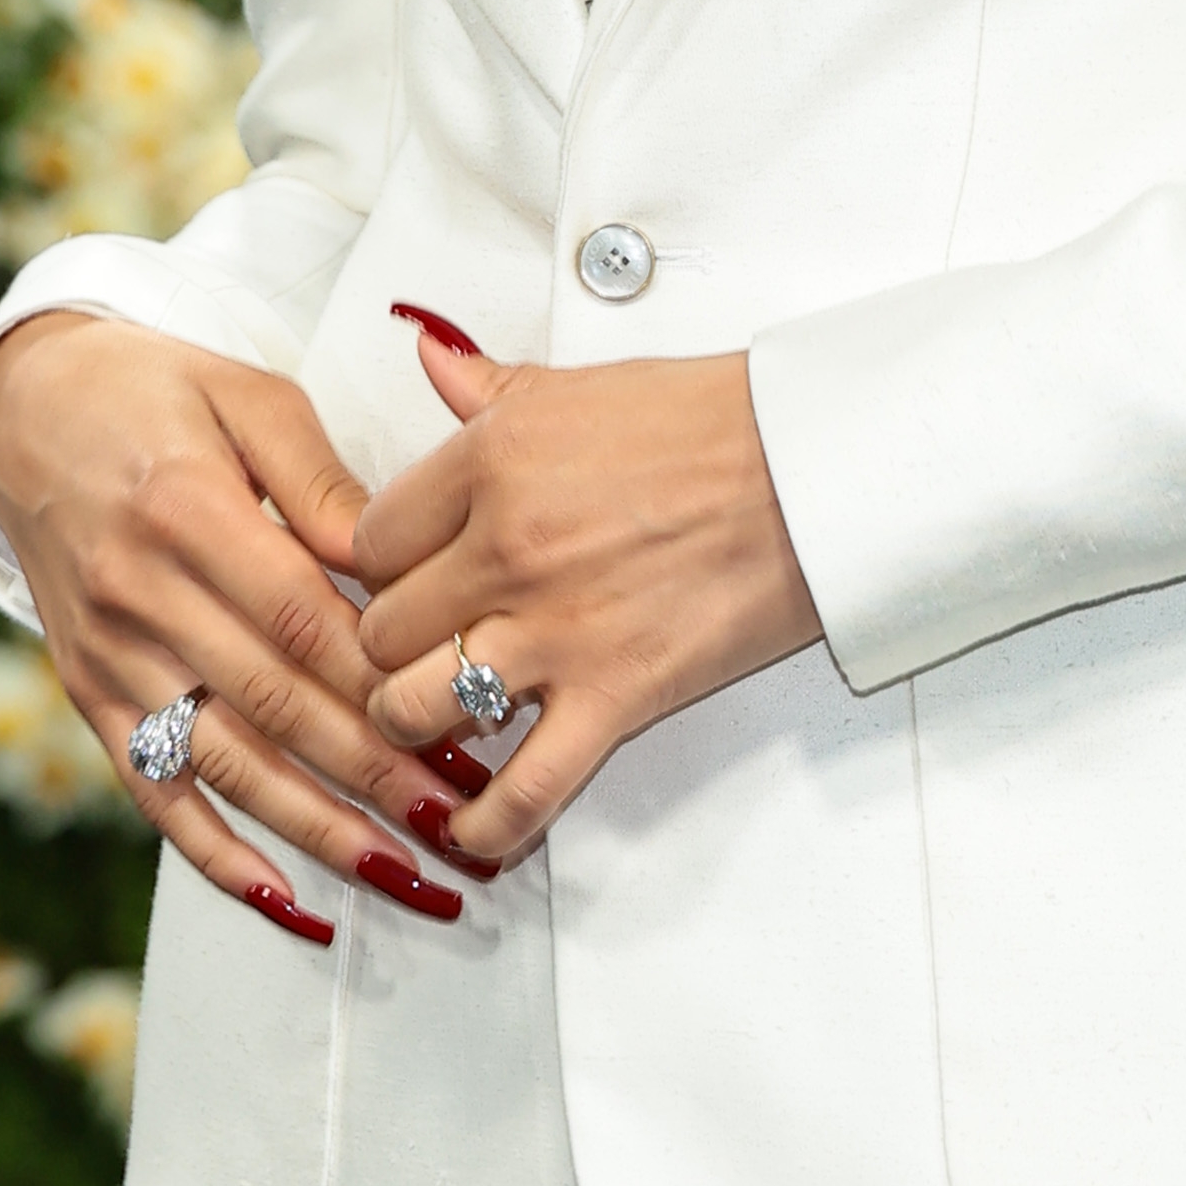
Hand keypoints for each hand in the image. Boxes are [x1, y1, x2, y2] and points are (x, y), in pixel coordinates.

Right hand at [0, 311, 482, 926]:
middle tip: (463, 824)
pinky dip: (217, 854)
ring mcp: (109, 656)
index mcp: (189, 511)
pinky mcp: (89, 694)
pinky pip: (155, 790)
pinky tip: (287, 899)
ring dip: (320, 831)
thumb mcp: (250, 397)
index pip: (302, 621)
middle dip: (379, 776)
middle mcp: (140, 596)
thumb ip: (321, 482)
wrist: (27, 409)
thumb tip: (390, 568)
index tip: (467, 727)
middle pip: (277, 706)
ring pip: (226, 765)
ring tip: (404, 874)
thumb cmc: (160, 394)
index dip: (386, 683)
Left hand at [352, 318, 822, 862]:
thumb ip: (488, 387)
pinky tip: (470, 828)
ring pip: (413, 708)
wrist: (815, 469)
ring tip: (436, 716)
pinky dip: (486, 824)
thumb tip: (430, 357)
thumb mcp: (583, 387)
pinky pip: (523, 789)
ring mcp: (557, 631)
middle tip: (417, 647)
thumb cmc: (716, 424)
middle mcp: (508, 549)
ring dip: (415, 721)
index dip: (378, 565)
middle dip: (389, 645)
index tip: (398, 577)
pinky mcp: (616, 696)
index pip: (370, 538)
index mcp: (493, 462)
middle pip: (381, 629)